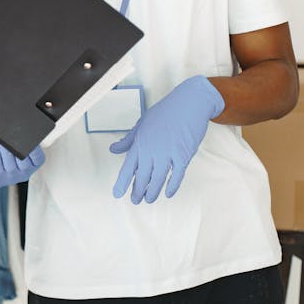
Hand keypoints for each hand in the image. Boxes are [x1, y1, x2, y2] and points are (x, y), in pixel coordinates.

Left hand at [0, 132, 44, 187]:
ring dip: (5, 149)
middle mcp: (23, 174)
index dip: (35, 150)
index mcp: (32, 165)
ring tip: (0, 138)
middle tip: (11, 136)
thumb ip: (19, 137)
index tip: (29, 139)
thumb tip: (20, 124)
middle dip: (17, 148)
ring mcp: (10, 179)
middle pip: (24, 163)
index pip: (38, 158)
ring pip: (10, 164)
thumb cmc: (0, 147)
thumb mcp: (13, 142)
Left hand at [110, 75, 224, 203]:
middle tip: (135, 200)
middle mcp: (152, 149)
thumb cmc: (165, 112)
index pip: (128, 167)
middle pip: (142, 177)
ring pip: (158, 179)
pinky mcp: (184, 154)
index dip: (122, 182)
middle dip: (137, 191)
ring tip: (148, 199)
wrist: (189, 103)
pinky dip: (172, 186)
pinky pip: (177, 175)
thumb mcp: (142, 123)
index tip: (117, 193)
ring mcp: (168, 153)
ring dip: (152, 192)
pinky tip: (167, 193)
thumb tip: (113, 149)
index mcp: (140, 142)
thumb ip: (128, 139)